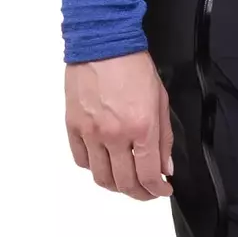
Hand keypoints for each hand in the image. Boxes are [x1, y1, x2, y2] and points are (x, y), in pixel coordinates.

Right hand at [65, 51, 174, 199]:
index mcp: (141, 127)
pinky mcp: (73, 126)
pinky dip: (94, 168)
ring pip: (100, 177)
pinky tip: (104, 163)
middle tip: (146, 192)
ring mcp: (91, 132)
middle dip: (139, 194)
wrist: (103, 43)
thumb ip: (164, 138)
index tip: (161, 191)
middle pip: (124, 182)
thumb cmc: (133, 66)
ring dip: (115, 186)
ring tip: (125, 181)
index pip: (148, 175)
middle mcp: (114, 135)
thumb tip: (164, 167)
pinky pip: (81, 160)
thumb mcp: (160, 100)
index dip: (157, 191)